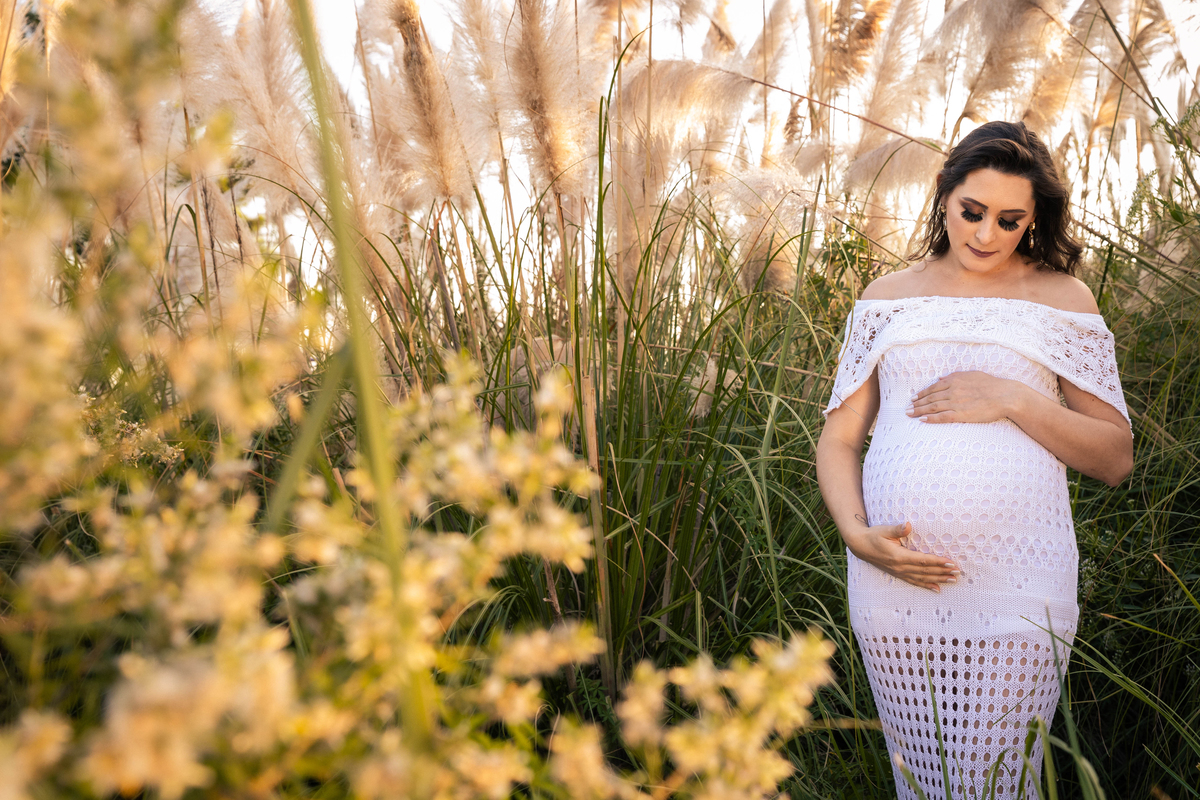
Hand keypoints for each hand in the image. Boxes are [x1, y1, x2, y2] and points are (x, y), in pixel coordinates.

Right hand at [842, 521, 959, 591]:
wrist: (860, 546)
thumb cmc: (873, 536)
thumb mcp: (884, 530)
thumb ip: (897, 529)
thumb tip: (908, 525)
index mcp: (898, 556)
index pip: (922, 560)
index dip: (937, 562)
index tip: (951, 563)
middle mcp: (900, 567)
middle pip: (925, 571)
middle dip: (942, 572)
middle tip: (957, 572)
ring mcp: (899, 572)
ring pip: (922, 578)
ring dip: (938, 579)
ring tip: (952, 580)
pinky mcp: (898, 574)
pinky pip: (914, 582)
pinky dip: (926, 585)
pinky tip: (937, 589)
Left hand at [907, 370, 1023, 423]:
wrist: (1005, 396)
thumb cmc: (992, 385)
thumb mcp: (972, 374)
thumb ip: (955, 376)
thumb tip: (941, 377)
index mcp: (955, 380)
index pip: (933, 387)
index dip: (922, 393)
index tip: (913, 398)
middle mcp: (953, 390)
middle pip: (930, 398)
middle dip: (917, 403)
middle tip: (907, 408)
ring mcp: (956, 403)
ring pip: (933, 407)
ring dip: (919, 411)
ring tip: (910, 414)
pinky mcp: (961, 414)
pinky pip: (942, 417)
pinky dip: (931, 419)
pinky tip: (922, 420)